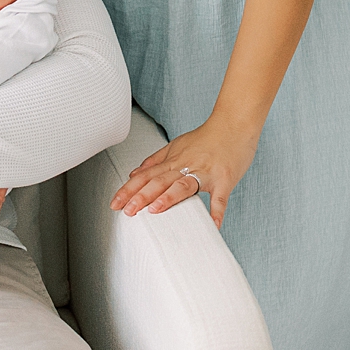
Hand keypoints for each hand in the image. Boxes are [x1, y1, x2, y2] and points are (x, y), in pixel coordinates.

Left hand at [110, 116, 259, 227]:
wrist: (235, 123)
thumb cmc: (208, 137)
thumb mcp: (177, 145)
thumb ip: (156, 160)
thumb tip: (134, 172)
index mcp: (173, 160)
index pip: (146, 176)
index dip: (129, 189)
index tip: (115, 203)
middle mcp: (186, 166)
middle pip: (159, 181)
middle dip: (141, 196)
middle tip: (127, 211)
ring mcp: (205, 172)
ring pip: (183, 185)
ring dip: (168, 198)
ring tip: (155, 211)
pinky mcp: (224, 179)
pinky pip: (220, 197)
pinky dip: (216, 211)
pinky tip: (213, 225)